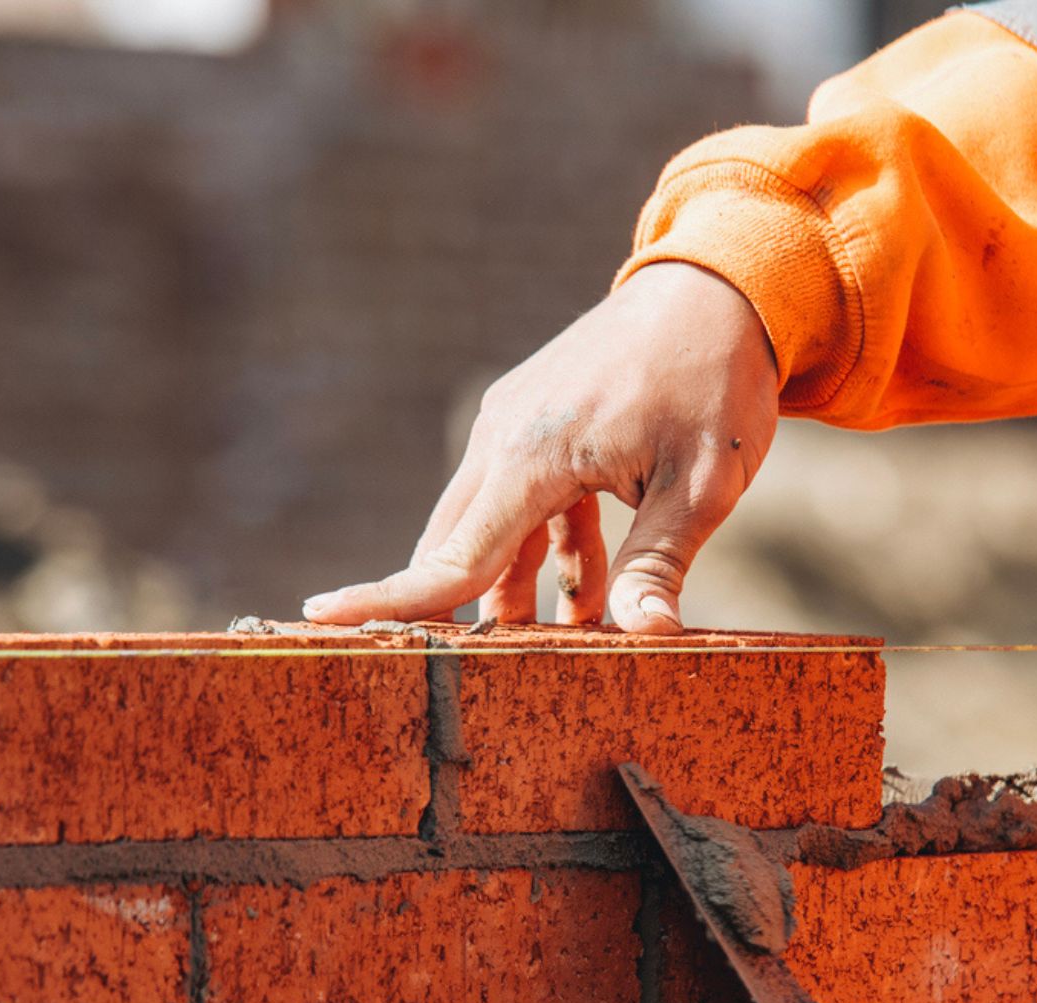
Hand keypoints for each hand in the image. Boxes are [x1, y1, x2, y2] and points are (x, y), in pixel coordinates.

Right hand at [303, 262, 778, 632]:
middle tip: (479, 680)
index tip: (320, 619)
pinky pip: (518, 499)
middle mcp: (505, 437)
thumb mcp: (704, 482)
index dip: (389, 599)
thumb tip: (646, 636)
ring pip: (489, 527)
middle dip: (465, 613)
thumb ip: (660, 562)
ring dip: (517, 584)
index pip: (452, 556)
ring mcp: (514, 424)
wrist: (716, 289)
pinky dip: (542, 547)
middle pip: (457, 548)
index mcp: (533, 455)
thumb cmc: (713, 381)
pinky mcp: (534, 419)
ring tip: (568, 640)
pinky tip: (586, 590)